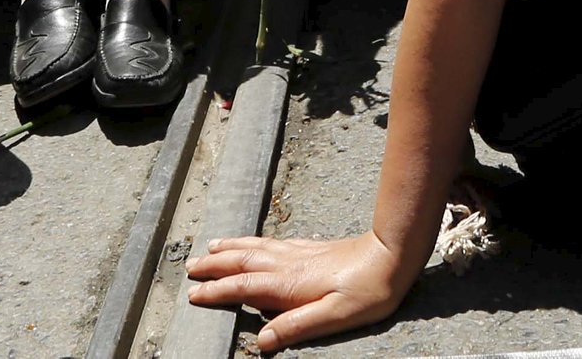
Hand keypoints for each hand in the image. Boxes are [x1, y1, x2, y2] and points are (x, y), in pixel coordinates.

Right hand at [186, 231, 415, 353]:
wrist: (391, 255)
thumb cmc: (367, 291)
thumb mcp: (333, 317)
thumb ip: (295, 327)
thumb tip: (261, 340)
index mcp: (289, 284)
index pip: (243, 287)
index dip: (217, 291)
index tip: (194, 295)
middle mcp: (289, 264)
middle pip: (243, 262)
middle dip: (214, 265)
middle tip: (190, 268)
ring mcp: (299, 253)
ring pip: (255, 248)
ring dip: (230, 248)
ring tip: (210, 248)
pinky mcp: (311, 247)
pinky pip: (271, 242)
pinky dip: (254, 241)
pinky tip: (254, 242)